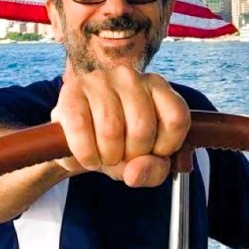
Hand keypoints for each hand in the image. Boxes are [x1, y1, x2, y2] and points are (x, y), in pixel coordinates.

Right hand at [50, 65, 189, 185]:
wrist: (78, 142)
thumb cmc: (118, 146)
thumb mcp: (144, 163)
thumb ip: (153, 171)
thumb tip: (134, 172)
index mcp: (157, 87)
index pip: (176, 118)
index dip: (166, 147)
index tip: (152, 152)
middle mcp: (130, 76)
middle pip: (142, 128)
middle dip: (131, 156)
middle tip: (122, 157)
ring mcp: (99, 80)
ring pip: (111, 130)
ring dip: (107, 157)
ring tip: (103, 156)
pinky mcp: (71, 90)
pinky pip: (81, 129)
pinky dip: (86, 154)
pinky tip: (87, 156)